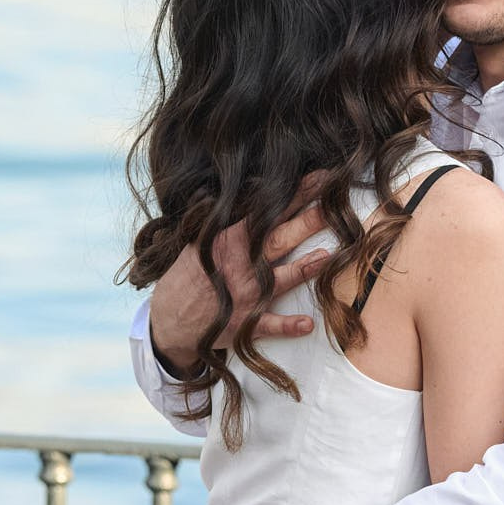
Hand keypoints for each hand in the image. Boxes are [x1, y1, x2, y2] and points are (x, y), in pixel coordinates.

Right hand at [148, 176, 334, 370]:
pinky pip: (268, 326)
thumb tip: (240, 191)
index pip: (265, 212)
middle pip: (278, 239)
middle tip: (335, 205)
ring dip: (302, 269)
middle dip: (307, 221)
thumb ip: (224, 220)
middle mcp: (239, 266)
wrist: (168, 322)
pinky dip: (287, 326)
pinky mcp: (244, 325)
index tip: (320, 178)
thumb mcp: (199, 241)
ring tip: (327, 256)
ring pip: (279, 279)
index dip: (294, 194)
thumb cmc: (188, 278)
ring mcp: (243, 297)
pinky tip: (307, 323)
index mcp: (227, 241)